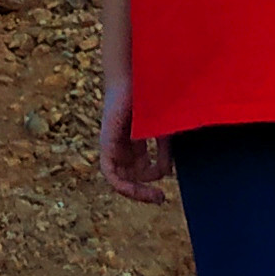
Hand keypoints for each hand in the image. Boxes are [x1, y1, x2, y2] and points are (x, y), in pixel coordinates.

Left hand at [98, 80, 167, 203]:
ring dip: (136, 190)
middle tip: (161, 199)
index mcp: (136, 140)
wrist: (139, 76)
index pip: (141, 168)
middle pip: (130, 176)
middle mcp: (123, 145)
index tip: (167, 189)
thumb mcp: (163, 130)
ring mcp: (113, 144)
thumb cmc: (152, 98)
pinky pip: (110, 172)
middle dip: (144, 190)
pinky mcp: (107, 143)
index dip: (154, 180)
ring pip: (120, 177)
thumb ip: (164, 151)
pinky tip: (136, 188)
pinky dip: (121, 183)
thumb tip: (167, 174)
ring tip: (154, 195)